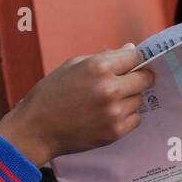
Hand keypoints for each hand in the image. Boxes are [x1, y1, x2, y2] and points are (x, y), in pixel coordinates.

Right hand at [0, 45, 154, 166]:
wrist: (36, 129)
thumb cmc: (50, 95)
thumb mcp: (73, 65)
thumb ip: (105, 57)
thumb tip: (131, 49)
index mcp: (99, 67)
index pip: (135, 56)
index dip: (134, 59)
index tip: (132, 64)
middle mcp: (110, 89)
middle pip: (145, 78)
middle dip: (138, 78)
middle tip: (127, 82)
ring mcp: (114, 112)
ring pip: (140, 99)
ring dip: (129, 99)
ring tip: (107, 102)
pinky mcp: (115, 132)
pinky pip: (135, 119)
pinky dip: (126, 116)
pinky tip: (107, 115)